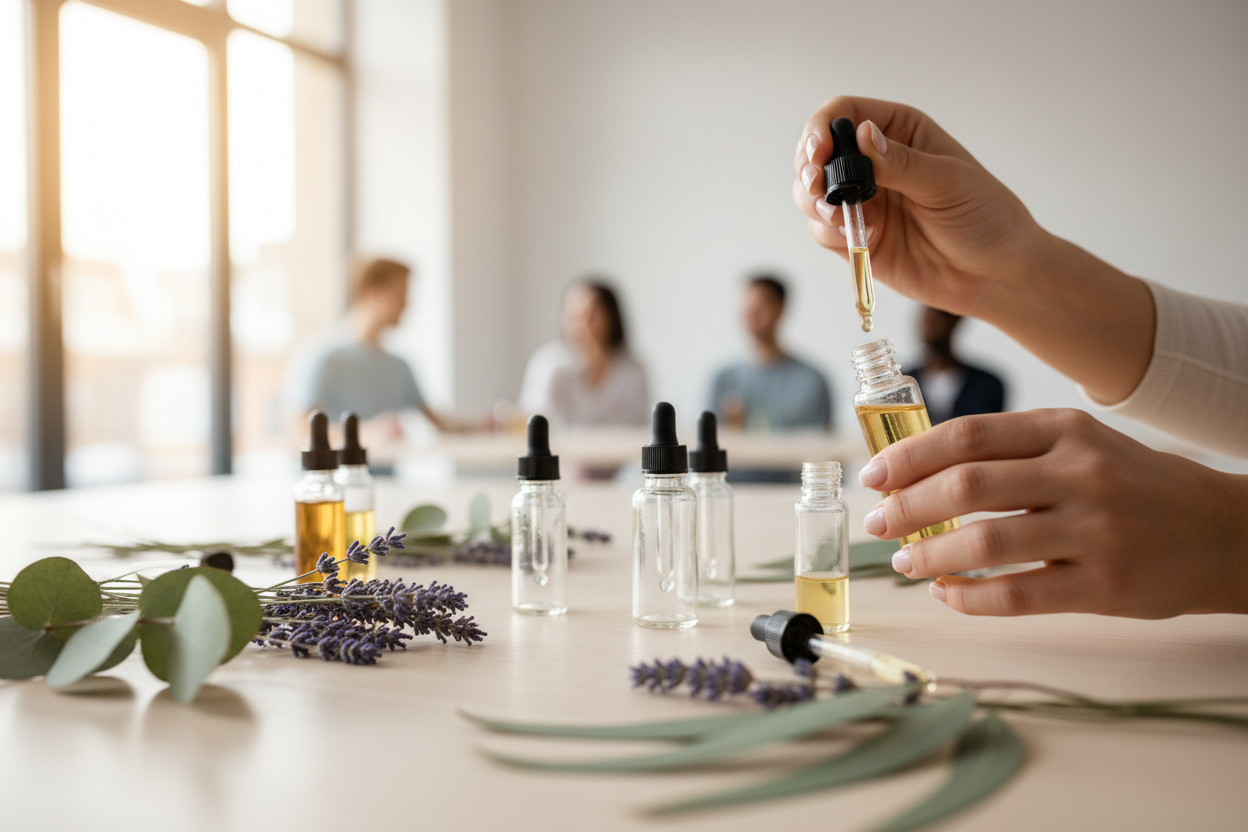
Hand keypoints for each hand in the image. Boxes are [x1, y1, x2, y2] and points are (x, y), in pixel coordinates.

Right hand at [794, 95, 1154, 406]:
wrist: (995, 275)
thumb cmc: (985, 218)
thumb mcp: (949, 182)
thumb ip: (901, 162)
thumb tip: (861, 136)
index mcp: (898, 132)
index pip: (843, 113)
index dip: (822, 128)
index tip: (819, 153)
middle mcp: (873, 163)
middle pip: (817, 151)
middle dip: (809, 169)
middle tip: (818, 187)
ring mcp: (862, 201)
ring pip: (811, 193)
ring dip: (815, 204)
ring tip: (840, 217)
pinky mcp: (856, 238)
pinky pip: (823, 231)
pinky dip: (829, 233)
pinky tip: (859, 239)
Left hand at [856, 409, 1247, 617]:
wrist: (1222, 532)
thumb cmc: (1132, 485)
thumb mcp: (1079, 444)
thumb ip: (1010, 452)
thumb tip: (917, 474)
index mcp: (1064, 429)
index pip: (968, 435)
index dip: (910, 456)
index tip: (874, 475)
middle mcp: (1079, 472)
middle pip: (967, 485)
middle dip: (907, 507)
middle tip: (879, 522)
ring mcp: (1094, 529)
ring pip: (986, 541)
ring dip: (931, 556)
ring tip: (905, 562)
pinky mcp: (1104, 584)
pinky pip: (1018, 594)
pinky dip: (970, 598)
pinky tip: (949, 594)